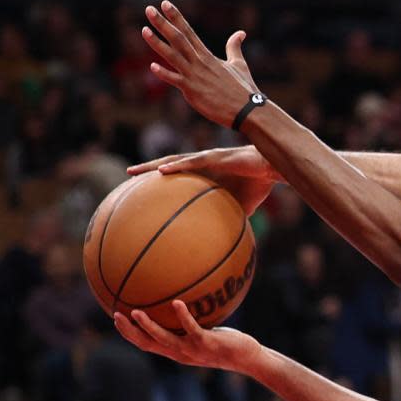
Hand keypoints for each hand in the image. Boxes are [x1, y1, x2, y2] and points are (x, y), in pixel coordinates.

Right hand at [114, 300, 262, 373]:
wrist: (246, 358)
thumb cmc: (226, 343)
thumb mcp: (205, 332)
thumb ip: (191, 322)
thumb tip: (182, 299)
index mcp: (177, 351)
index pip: (147, 344)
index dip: (130, 334)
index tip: (116, 320)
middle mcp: (181, 353)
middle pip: (148, 344)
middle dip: (130, 332)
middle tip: (116, 315)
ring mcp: (193, 350)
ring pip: (165, 339)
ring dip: (149, 326)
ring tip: (136, 312)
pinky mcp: (207, 343)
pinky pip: (192, 329)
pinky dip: (183, 317)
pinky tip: (176, 302)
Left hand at [128, 147, 278, 215]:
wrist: (273, 168)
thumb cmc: (258, 184)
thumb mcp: (240, 207)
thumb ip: (229, 218)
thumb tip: (224, 243)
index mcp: (206, 173)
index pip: (178, 176)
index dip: (159, 180)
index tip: (141, 188)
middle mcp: (201, 164)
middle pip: (168, 166)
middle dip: (147, 170)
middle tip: (127, 176)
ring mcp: (206, 159)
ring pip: (173, 161)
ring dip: (152, 166)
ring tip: (133, 172)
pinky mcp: (216, 157)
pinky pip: (192, 162)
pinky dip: (176, 166)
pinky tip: (161, 172)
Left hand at [141, 0, 258, 127]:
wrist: (247, 109)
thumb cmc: (243, 89)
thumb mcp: (239, 64)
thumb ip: (234, 47)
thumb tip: (241, 33)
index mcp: (208, 56)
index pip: (189, 32)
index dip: (176, 17)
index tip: (165, 4)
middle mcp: (199, 62)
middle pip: (178, 38)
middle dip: (163, 24)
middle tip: (149, 10)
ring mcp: (195, 76)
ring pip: (173, 56)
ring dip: (157, 43)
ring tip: (144, 30)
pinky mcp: (193, 91)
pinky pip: (176, 80)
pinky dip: (164, 74)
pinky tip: (152, 66)